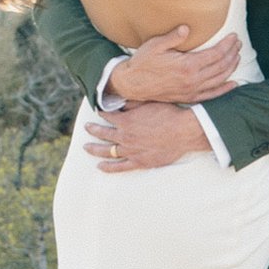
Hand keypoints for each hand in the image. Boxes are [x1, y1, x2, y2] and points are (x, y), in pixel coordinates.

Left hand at [84, 102, 215, 173]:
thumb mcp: (148, 102)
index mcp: (126, 121)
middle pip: (103, 133)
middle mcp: (125, 136)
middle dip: (93, 129)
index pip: (107, 116)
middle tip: (86, 127)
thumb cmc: (168, 114)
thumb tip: (119, 101)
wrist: (183, 132)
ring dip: (95, 149)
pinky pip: (120, 167)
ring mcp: (131, 151)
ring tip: (86, 147)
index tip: (97, 112)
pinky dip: (108, 168)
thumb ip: (131, 102)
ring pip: (107, 151)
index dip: (101, 113)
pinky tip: (99, 167)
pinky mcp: (140, 162)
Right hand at [106, 23, 242, 103]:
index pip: (216, 54)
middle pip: (221, 66)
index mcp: (187, 65)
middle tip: (238, 44)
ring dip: (231, 68)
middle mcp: (193, 80)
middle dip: (232, 53)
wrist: (132, 84)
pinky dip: (225, 89)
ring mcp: (192, 91)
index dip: (227, 45)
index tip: (233, 37)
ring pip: (220, 80)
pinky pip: (212, 95)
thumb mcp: (155, 45)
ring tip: (237, 57)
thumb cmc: (142, 63)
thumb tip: (187, 28)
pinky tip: (233, 84)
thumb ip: (173, 37)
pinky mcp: (188, 98)